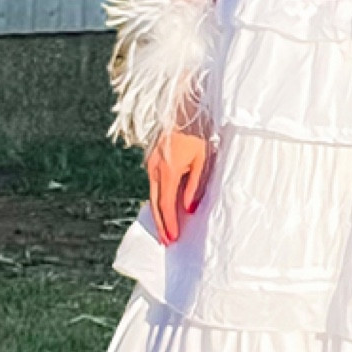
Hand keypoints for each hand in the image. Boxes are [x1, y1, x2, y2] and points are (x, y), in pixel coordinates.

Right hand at [146, 125, 209, 244]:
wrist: (182, 110)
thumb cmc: (197, 134)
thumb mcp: (201, 160)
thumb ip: (194, 185)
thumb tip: (188, 208)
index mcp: (168, 171)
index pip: (167, 205)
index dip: (169, 223)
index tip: (173, 237)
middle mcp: (154, 169)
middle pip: (155, 203)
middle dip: (161, 224)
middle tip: (166, 241)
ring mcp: (150, 164)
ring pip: (152, 195)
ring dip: (158, 213)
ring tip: (163, 230)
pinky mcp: (151, 160)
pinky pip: (152, 185)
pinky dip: (157, 200)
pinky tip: (162, 208)